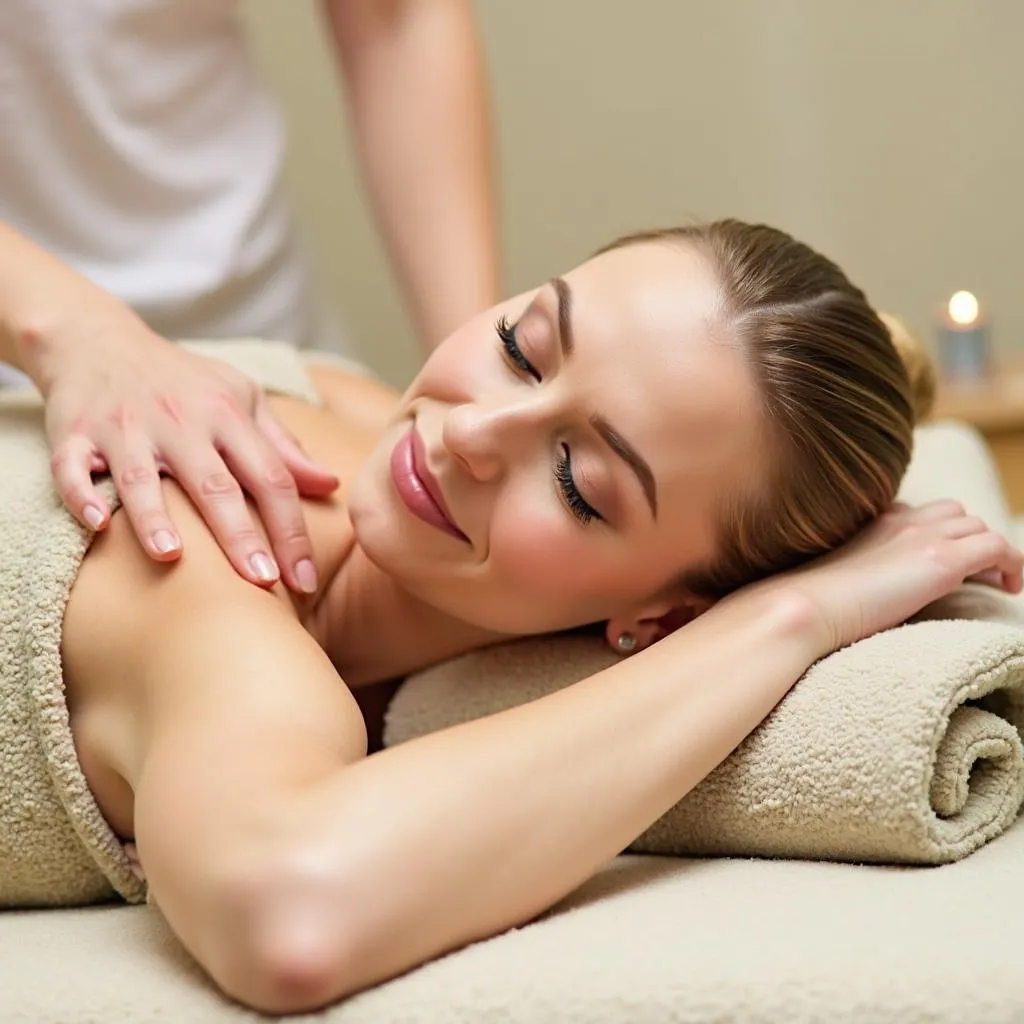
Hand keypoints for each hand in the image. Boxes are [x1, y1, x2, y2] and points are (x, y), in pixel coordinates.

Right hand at [42, 325, 338, 592]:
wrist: (98, 339)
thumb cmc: (184, 381)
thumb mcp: (241, 398)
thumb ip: (283, 447)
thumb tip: (330, 485)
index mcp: (227, 415)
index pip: (271, 477)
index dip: (292, 530)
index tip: (306, 580)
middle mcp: (180, 421)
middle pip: (214, 484)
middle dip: (240, 534)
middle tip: (262, 581)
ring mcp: (125, 427)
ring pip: (141, 477)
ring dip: (155, 517)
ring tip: (172, 558)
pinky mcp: (75, 432)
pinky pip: (72, 466)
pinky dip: (81, 493)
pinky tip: (98, 523)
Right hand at [746, 500, 1022, 654]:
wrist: (799, 608)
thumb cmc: (802, 606)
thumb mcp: (827, 579)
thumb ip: (847, 575)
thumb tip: (847, 599)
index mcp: (869, 523)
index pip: (915, 512)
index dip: (932, 535)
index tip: (933, 565)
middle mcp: (898, 520)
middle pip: (953, 513)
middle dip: (968, 540)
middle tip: (976, 576)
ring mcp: (921, 537)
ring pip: (979, 526)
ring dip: (991, 554)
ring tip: (996, 584)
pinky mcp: (941, 562)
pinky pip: (998, 547)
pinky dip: (1012, 565)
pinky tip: (1009, 589)